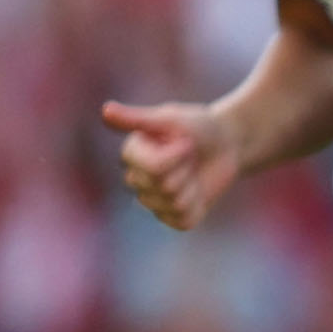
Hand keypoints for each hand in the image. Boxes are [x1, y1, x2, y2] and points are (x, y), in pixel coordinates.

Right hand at [100, 98, 241, 229]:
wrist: (227, 143)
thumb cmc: (198, 127)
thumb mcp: (171, 118)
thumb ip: (138, 119)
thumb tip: (105, 110)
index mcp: (131, 154)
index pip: (153, 168)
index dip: (178, 155)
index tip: (187, 141)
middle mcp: (135, 179)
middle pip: (164, 186)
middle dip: (187, 169)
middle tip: (192, 156)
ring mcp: (152, 200)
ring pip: (175, 204)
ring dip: (194, 187)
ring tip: (194, 172)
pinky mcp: (172, 216)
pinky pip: (184, 221)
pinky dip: (198, 206)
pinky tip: (198, 191)